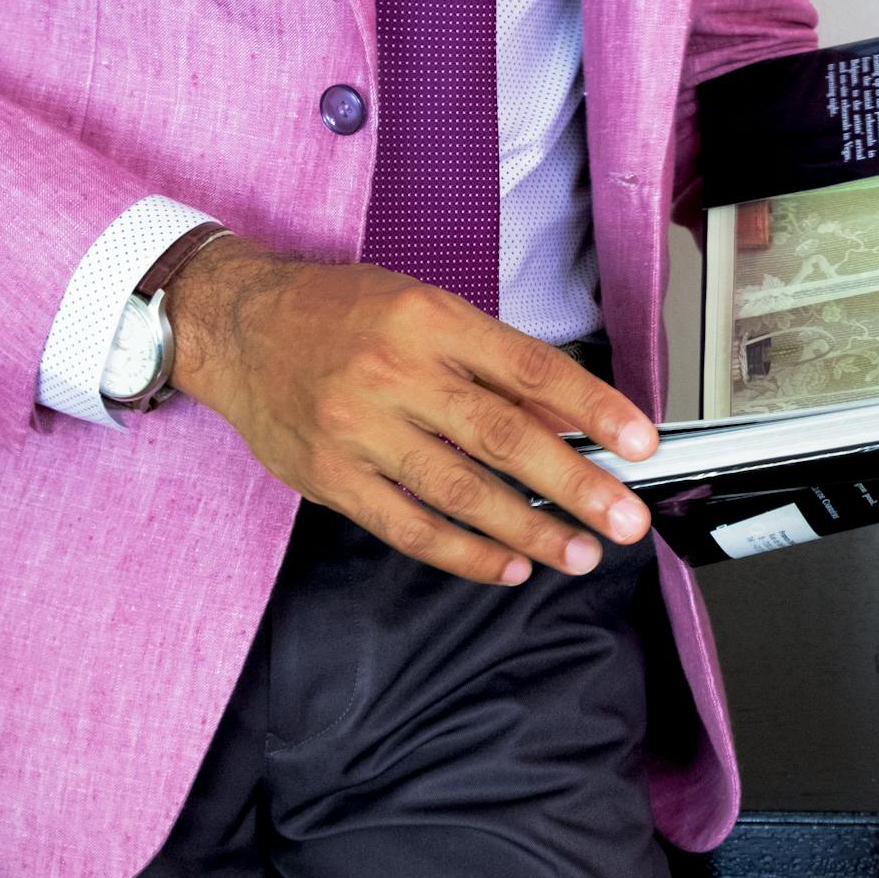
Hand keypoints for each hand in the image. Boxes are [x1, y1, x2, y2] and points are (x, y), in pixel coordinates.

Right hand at [167, 235, 654, 585]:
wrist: (238, 327)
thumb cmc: (343, 314)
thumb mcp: (424, 310)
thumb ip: (492, 365)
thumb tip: (565, 420)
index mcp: (431, 320)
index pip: (531, 369)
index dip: (593, 408)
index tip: (640, 441)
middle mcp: (397, 373)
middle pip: (503, 437)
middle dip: (575, 484)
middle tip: (626, 520)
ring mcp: (359, 429)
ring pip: (459, 491)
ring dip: (527, 529)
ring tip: (576, 553)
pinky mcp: (330, 477)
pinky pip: (406, 526)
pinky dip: (461, 553)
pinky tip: (504, 567)